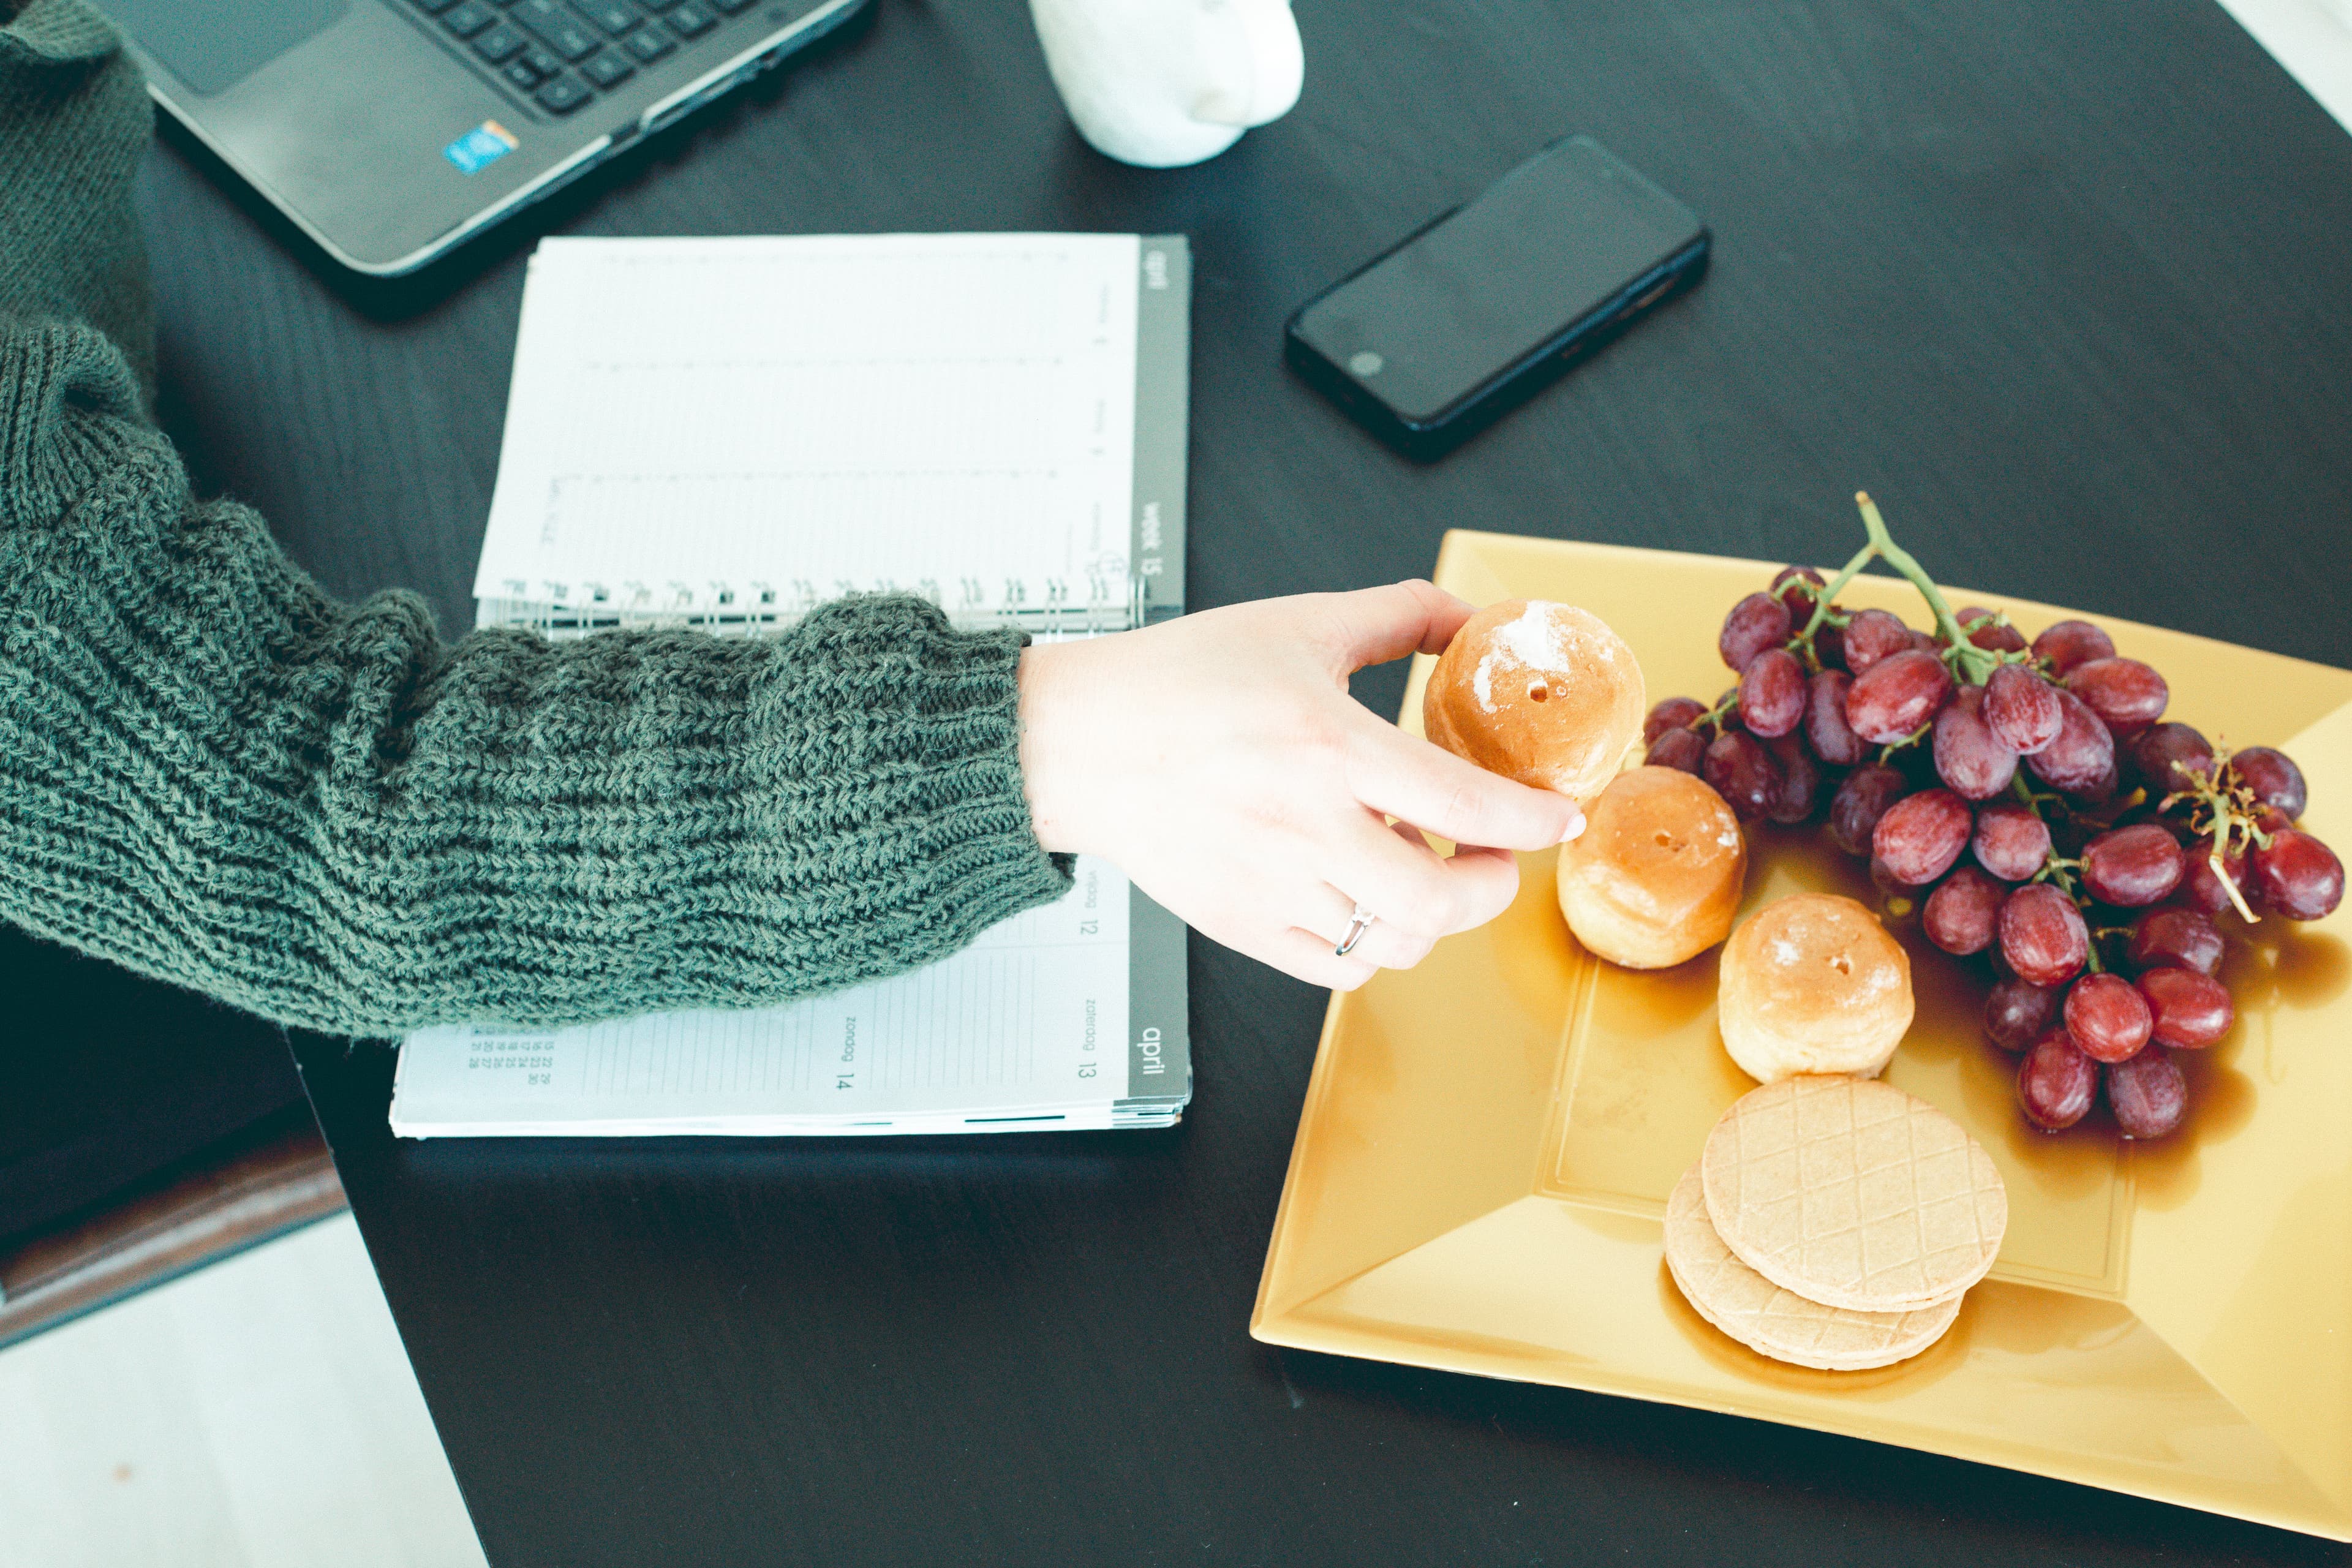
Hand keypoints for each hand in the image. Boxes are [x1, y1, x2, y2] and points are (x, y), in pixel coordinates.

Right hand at [1017, 581, 1585, 988]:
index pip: (1466, 805)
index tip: (1556, 818)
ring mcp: (1271, 886)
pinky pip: (1335, 969)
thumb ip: (1397, 616)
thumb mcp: (1298, 624)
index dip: (1533, 821)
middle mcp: (1303, 827)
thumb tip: (1469, 618)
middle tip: (1492, 861)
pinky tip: (1364, 904)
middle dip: (1491, 888)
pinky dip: (1369, 949)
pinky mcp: (1241, 924)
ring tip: (1423, 875)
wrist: (1079, 740)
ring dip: (1430, 919)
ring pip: (1391, 945)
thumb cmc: (1175, 684)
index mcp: (1327, 747)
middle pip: (1437, 902)